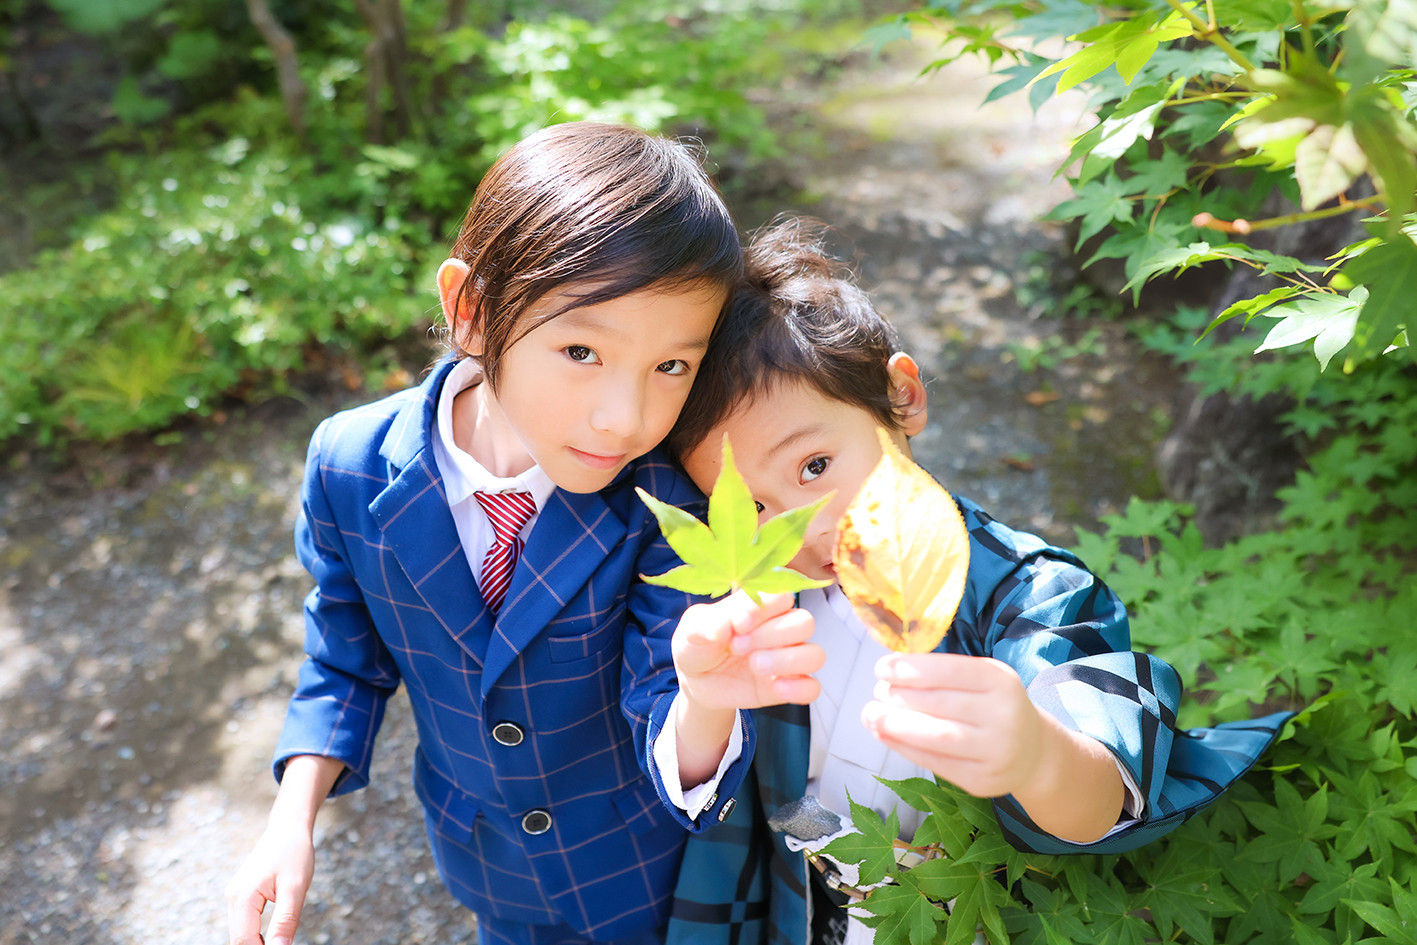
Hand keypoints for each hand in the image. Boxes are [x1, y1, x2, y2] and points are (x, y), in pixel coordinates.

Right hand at [225, 819, 314, 944]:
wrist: (288, 828)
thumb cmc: (294, 853)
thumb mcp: (295, 887)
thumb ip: (286, 920)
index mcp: (243, 897)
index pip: (244, 941)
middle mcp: (233, 898)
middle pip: (239, 940)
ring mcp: (235, 897)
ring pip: (240, 934)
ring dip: (256, 943)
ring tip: (278, 941)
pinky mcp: (242, 896)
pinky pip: (244, 924)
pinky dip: (255, 934)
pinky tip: (271, 937)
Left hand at [674, 590, 822, 710]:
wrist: (697, 681)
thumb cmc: (699, 645)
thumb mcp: (691, 631)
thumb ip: (706, 624)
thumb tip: (723, 626)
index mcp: (760, 606)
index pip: (782, 595)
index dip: (765, 608)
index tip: (739, 624)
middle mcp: (780, 629)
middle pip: (804, 622)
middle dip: (771, 635)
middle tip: (738, 646)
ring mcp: (787, 658)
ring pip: (815, 654)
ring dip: (786, 661)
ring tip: (755, 665)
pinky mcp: (789, 686)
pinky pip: (812, 688)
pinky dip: (797, 689)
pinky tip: (773, 687)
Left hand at [860, 653, 1044, 798]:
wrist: (1032, 751)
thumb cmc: (993, 705)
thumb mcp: (981, 679)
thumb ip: (942, 673)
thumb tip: (889, 671)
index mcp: (1001, 681)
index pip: (950, 671)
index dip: (911, 669)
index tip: (882, 668)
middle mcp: (1004, 715)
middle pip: (939, 704)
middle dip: (898, 697)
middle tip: (876, 692)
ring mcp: (996, 751)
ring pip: (936, 737)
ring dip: (896, 726)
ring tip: (871, 716)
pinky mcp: (982, 780)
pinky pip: (936, 763)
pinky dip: (904, 748)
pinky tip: (885, 736)